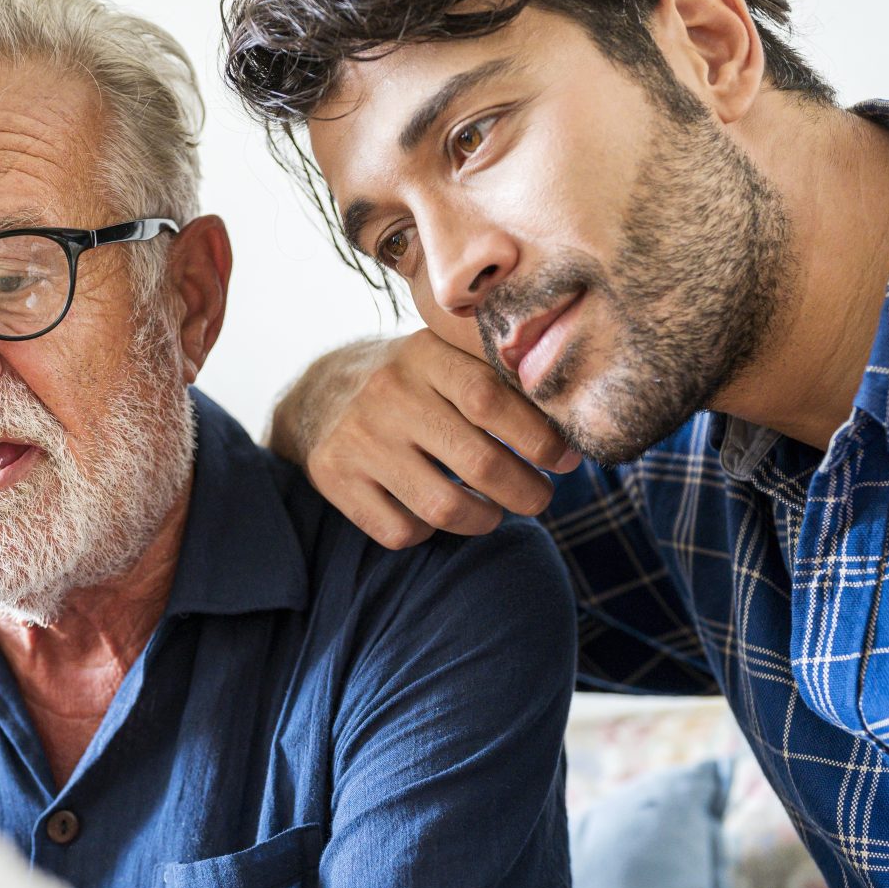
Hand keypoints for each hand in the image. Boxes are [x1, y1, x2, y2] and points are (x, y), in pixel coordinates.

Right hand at [285, 330, 580, 549]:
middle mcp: (387, 394)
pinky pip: (401, 531)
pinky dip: (430, 532)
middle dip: (526, 491)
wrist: (317, 394)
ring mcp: (358, 439)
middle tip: (541, 497)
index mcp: (423, 355)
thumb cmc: (409, 382)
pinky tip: (437, 514)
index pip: (492, 400)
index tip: (566, 460)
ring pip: (443, 507)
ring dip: (485, 519)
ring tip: (495, 512)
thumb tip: (571, 418)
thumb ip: (494, 376)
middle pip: (478, 462)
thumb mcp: (442, 357)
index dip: (539, 438)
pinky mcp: (334, 478)